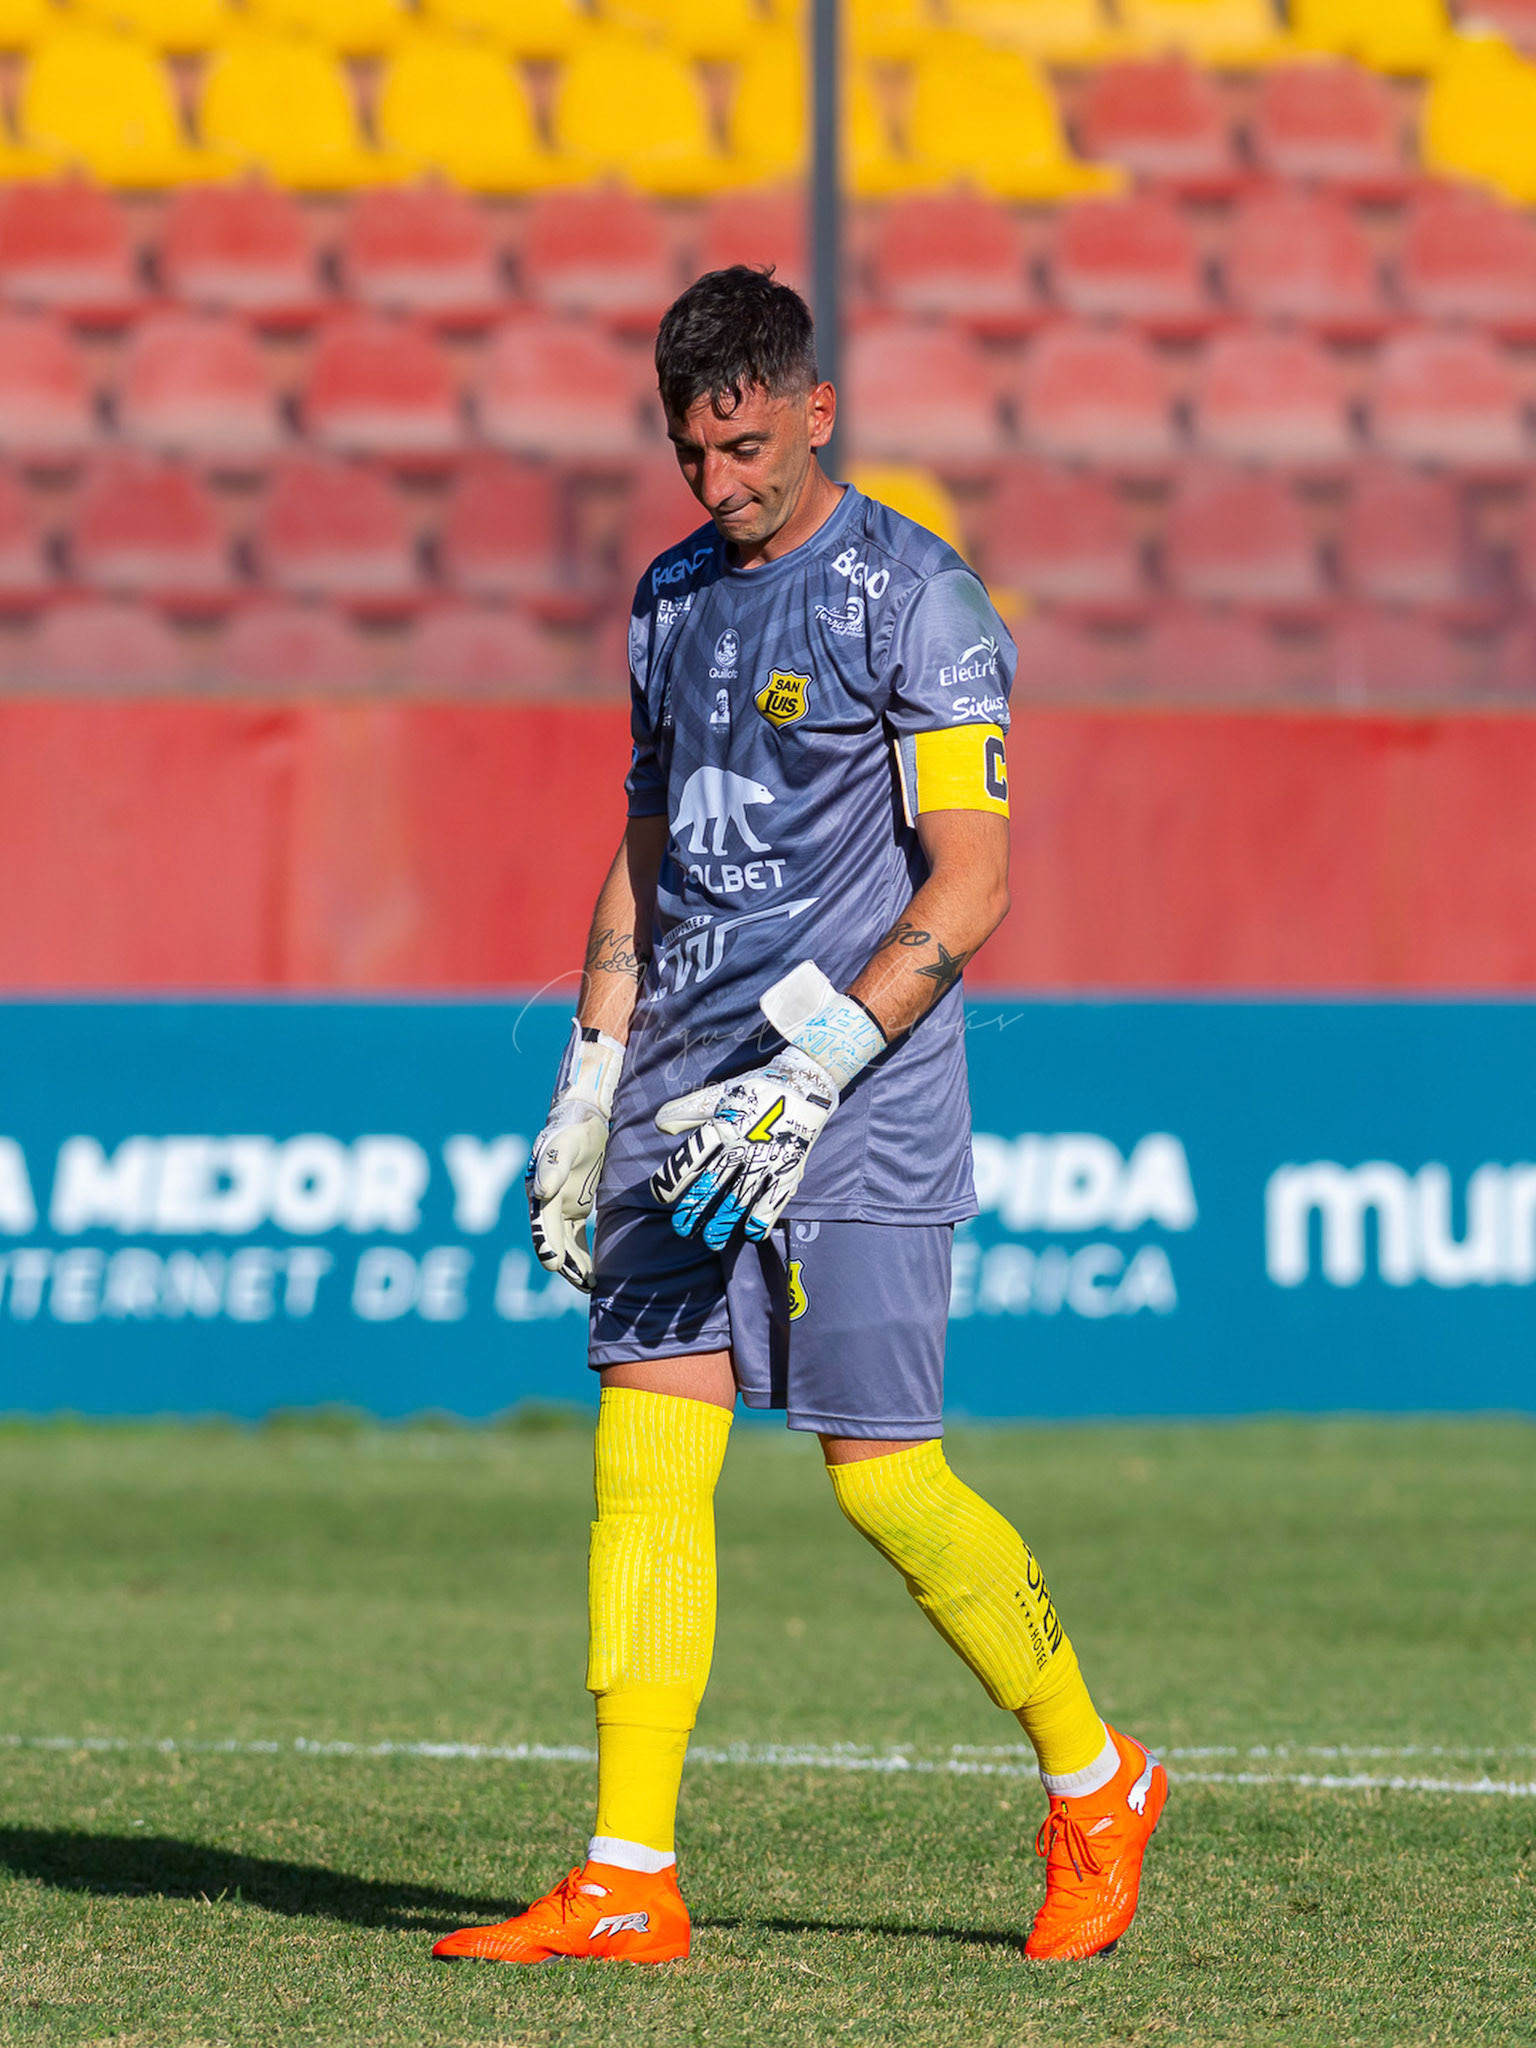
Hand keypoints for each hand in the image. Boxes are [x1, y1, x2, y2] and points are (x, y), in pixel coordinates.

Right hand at [527, 1025, 623, 1292]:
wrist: (585, 1118)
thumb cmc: (574, 1130)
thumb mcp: (565, 1143)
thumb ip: (554, 1166)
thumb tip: (541, 1192)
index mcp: (540, 1189)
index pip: (541, 1222)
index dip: (547, 1244)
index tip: (553, 1264)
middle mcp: (547, 1203)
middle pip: (553, 1238)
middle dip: (565, 1262)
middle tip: (583, 1284)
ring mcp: (561, 1207)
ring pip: (565, 1242)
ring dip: (575, 1264)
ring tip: (591, 1285)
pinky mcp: (575, 1208)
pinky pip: (577, 1237)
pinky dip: (584, 1254)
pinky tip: (596, 1272)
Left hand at [651, 1046, 837, 1250]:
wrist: (804, 1083)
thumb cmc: (757, 1091)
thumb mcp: (720, 1095)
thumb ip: (688, 1111)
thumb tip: (660, 1125)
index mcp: (723, 1126)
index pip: (692, 1157)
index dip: (673, 1179)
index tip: (662, 1197)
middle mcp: (742, 1145)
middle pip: (713, 1183)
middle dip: (696, 1209)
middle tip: (682, 1229)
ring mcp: (767, 1159)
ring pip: (741, 1197)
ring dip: (725, 1222)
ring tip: (712, 1240)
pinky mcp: (788, 1168)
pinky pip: (775, 1199)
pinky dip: (763, 1218)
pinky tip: (751, 1233)